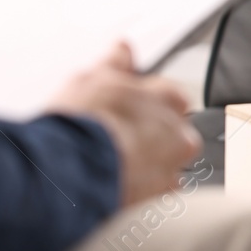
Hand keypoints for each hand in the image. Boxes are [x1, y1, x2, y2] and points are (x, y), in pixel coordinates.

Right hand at [48, 41, 201, 205]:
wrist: (72, 171)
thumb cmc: (84, 122)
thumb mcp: (92, 78)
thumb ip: (114, 63)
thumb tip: (122, 48)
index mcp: (168, 100)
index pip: (173, 98)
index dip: (150, 105)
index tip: (131, 112)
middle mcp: (178, 135)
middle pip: (175, 137)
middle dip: (154, 140)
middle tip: (119, 142)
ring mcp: (171, 171)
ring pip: (166, 170)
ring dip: (147, 170)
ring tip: (113, 170)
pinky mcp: (158, 203)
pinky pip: (155, 199)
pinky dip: (139, 196)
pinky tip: (115, 192)